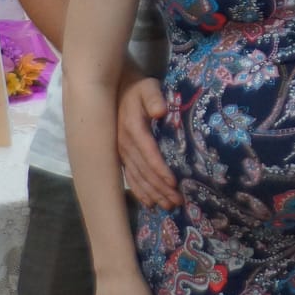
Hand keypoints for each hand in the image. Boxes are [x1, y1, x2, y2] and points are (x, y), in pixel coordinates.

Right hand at [115, 74, 178, 209]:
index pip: (148, 153)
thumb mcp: (148, 87)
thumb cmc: (139, 89)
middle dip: (160, 188)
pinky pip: (129, 176)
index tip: (174, 183)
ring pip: (137, 177)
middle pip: (144, 171)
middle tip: (177, 202)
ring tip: (168, 206)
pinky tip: (150, 202)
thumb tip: (161, 110)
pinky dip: (139, 190)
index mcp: (133, 129)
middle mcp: (125, 144)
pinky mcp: (121, 156)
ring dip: (152, 193)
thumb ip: (154, 98)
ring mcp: (121, 152)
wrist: (117, 90)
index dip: (160, 169)